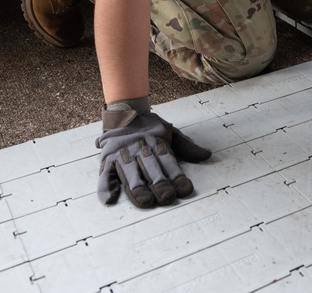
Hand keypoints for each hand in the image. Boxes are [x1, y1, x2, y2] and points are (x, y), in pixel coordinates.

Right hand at [96, 106, 210, 207]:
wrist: (124, 110)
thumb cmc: (149, 126)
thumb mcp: (170, 131)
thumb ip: (187, 145)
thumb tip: (207, 154)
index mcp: (157, 144)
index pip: (169, 162)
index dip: (177, 176)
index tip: (186, 189)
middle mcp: (140, 150)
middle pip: (151, 169)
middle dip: (159, 184)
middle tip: (167, 197)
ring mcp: (122, 155)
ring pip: (130, 173)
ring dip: (137, 188)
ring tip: (145, 201)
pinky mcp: (107, 159)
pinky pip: (104, 174)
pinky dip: (105, 187)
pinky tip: (110, 199)